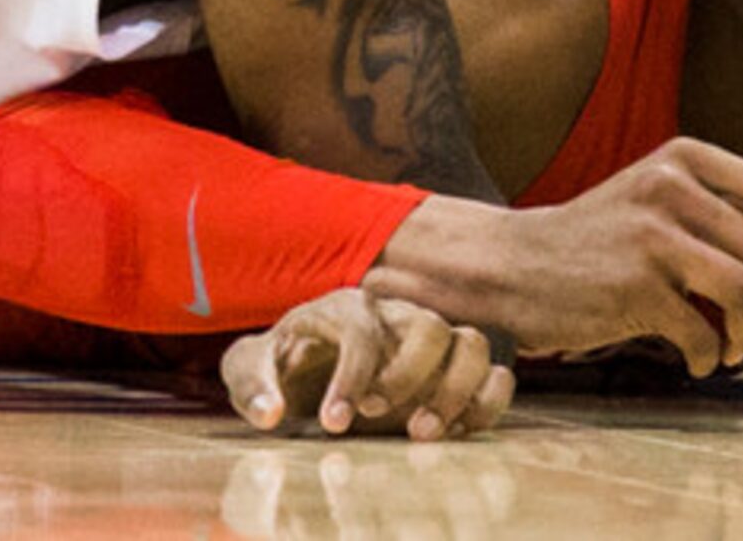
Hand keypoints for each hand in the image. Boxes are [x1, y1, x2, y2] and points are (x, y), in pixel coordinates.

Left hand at [222, 288, 516, 440]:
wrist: (306, 371)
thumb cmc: (279, 367)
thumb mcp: (248, 369)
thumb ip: (251, 385)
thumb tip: (270, 414)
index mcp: (344, 308)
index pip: (362, 330)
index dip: (352, 378)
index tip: (334, 425)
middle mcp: (394, 316)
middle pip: (431, 327)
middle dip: (411, 378)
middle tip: (381, 419)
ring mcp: (429, 340)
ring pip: (472, 344)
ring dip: (457, 391)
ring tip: (421, 434)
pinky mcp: (452, 370)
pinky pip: (494, 374)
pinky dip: (487, 402)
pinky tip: (456, 431)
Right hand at [370, 139, 742, 376]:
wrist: (512, 265)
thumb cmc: (596, 243)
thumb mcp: (655, 199)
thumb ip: (717, 211)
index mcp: (684, 159)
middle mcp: (670, 187)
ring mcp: (650, 236)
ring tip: (741, 351)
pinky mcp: (633, 287)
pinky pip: (704, 333)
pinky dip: (710, 357)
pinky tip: (697, 360)